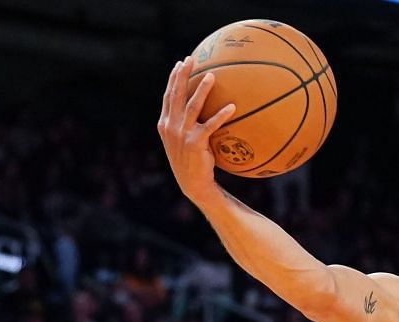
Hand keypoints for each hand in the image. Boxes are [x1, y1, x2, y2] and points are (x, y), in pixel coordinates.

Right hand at [158, 60, 238, 207]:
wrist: (193, 184)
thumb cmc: (192, 162)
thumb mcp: (183, 141)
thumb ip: (186, 124)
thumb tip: (201, 109)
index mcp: (165, 124)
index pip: (168, 96)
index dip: (173, 79)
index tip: (180, 64)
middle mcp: (171, 126)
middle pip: (176, 95)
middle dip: (182, 75)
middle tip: (190, 59)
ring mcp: (181, 134)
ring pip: (192, 106)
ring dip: (202, 89)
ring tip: (212, 76)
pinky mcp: (195, 143)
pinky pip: (210, 125)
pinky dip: (221, 115)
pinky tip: (233, 107)